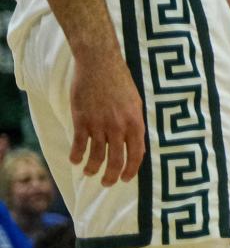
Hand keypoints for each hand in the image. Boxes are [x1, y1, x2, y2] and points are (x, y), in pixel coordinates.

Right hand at [70, 48, 145, 185]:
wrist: (100, 64)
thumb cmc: (120, 81)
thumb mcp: (136, 103)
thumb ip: (134, 123)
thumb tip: (133, 143)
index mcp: (135, 122)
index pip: (137, 154)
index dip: (131, 169)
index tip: (126, 178)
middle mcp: (119, 127)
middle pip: (116, 160)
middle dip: (111, 176)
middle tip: (107, 183)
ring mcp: (99, 124)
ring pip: (96, 156)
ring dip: (92, 168)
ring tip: (89, 172)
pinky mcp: (82, 120)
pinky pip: (79, 145)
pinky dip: (76, 156)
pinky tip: (74, 160)